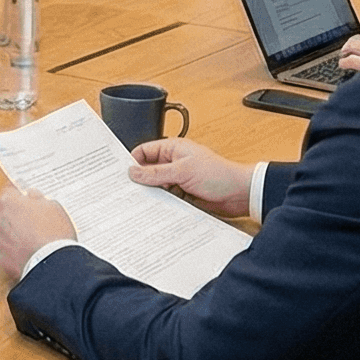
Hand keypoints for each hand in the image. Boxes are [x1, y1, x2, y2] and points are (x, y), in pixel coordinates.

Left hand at [0, 187, 77, 280]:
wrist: (53, 264)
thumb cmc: (54, 233)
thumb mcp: (52, 206)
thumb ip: (37, 197)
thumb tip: (31, 195)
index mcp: (9, 202)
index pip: (9, 191)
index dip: (19, 195)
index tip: (25, 198)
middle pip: (5, 213)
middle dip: (17, 216)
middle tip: (34, 222)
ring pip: (4, 232)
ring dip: (14, 234)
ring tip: (33, 240)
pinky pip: (5, 251)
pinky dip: (14, 251)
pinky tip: (28, 252)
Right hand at [127, 139, 252, 217]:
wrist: (239, 194)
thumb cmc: (218, 174)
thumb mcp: (183, 170)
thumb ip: (157, 172)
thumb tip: (134, 172)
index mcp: (173, 149)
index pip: (144, 151)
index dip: (132, 161)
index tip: (120, 174)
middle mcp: (173, 163)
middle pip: (148, 171)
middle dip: (139, 180)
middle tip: (125, 191)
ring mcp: (178, 180)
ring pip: (156, 187)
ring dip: (151, 194)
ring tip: (138, 203)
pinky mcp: (182, 195)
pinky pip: (166, 199)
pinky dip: (161, 203)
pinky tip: (153, 210)